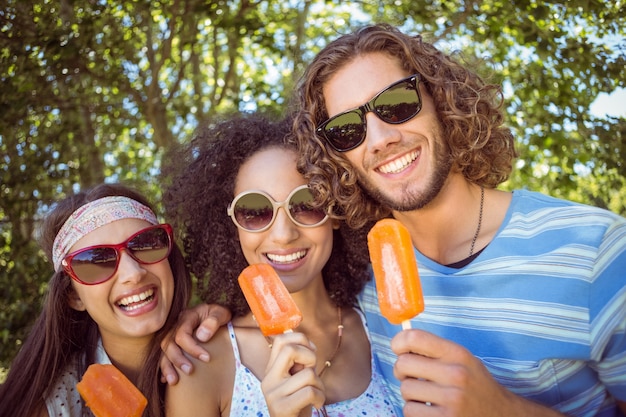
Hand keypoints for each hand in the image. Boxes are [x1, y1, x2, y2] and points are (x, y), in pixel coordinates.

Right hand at [160, 303, 231, 383]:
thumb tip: (202, 337)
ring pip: (164, 352)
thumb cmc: (220, 315)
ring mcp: (173, 335)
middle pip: (169, 344)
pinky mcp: (173, 345)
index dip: (192, 348)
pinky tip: (165, 380)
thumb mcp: (221, 313)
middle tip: (190, 371)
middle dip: (178, 359)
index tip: (207, 358)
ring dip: (168, 367)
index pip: (183, 334)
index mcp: (188, 317)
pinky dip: (164, 368)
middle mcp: (176, 326)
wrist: (217, 315)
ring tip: (174, 381)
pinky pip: (164, 356)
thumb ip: (213, 321)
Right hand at [261, 332, 325, 416]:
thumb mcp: (297, 379)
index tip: (310, 353)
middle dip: (310, 357)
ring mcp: (273, 394)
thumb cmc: (298, 404)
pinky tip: (316, 404)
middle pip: (290, 349)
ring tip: (316, 394)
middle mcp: (268, 379)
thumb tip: (309, 344)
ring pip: (307, 374)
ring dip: (319, 384)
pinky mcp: (282, 407)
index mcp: (271, 370)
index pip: (280, 340)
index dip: (300, 340)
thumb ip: (299, 363)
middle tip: (312, 372)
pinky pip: (310, 392)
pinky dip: (320, 397)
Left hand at [391, 329, 565, 416]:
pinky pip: (409, 411)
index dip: (398, 342)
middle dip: (402, 371)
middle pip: (403, 364)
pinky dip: (414, 411)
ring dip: (410, 394)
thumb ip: (434, 349)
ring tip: (426, 395)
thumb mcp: (462, 359)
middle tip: (412, 376)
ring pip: (405, 389)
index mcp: (457, 354)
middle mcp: (455, 374)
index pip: (414, 338)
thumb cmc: (474, 384)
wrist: (501, 414)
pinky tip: (429, 409)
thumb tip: (399, 342)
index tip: (399, 349)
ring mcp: (451, 399)